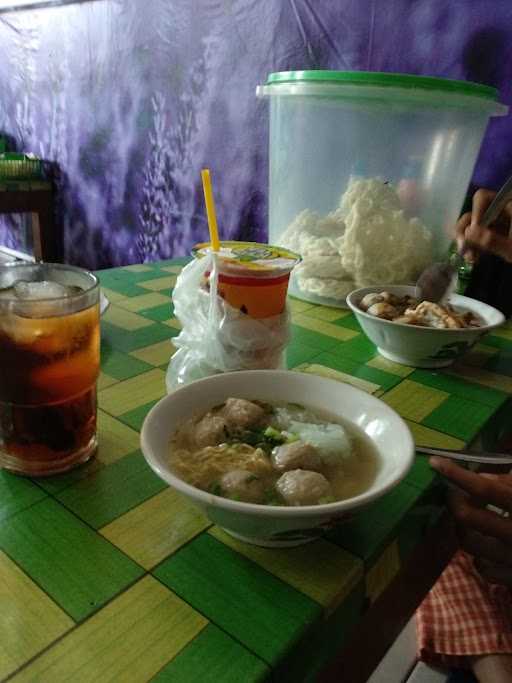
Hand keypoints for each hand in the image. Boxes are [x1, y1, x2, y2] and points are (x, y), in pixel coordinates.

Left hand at [430, 456, 511, 585]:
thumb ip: (509, 482)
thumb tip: (479, 477)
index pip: (486, 488)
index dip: (458, 474)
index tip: (436, 462)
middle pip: (466, 515)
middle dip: (455, 500)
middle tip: (455, 493)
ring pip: (467, 541)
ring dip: (463, 527)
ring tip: (470, 516)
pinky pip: (482, 567)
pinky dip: (480, 555)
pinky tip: (489, 545)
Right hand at [455, 188, 511, 262]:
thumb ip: (492, 241)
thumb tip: (468, 232)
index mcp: (508, 206)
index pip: (483, 198)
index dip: (475, 213)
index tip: (473, 232)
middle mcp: (499, 211)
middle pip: (473, 212)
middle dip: (465, 229)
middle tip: (462, 247)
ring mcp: (496, 223)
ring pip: (472, 225)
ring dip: (466, 240)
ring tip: (469, 258)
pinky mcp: (494, 235)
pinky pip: (478, 236)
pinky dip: (473, 246)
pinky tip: (474, 259)